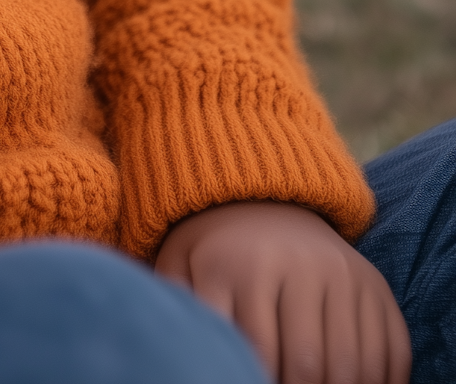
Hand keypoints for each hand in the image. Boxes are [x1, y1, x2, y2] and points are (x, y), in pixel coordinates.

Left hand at [155, 201, 408, 383]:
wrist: (263, 200)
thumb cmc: (215, 251)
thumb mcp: (180, 266)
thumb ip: (175, 306)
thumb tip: (175, 349)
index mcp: (239, 267)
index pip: (255, 353)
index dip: (256, 379)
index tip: (251, 382)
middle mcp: (295, 266)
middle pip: (307, 365)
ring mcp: (341, 274)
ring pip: (351, 365)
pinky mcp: (374, 285)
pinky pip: (391, 351)